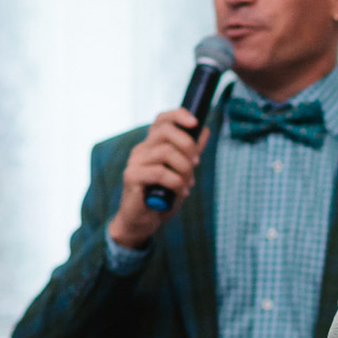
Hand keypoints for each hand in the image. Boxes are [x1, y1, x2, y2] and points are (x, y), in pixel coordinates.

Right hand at [107, 108, 210, 250]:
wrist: (142, 222)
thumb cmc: (162, 197)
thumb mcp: (182, 172)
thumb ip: (191, 153)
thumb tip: (205, 131)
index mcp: (152, 145)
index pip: (162, 119)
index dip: (179, 115)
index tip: (196, 122)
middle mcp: (141, 149)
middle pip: (165, 131)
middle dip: (188, 145)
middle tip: (196, 163)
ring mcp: (135, 162)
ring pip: (165, 152)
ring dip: (184, 168)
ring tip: (188, 183)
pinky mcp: (131, 177)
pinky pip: (159, 172)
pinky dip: (176, 182)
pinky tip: (180, 192)